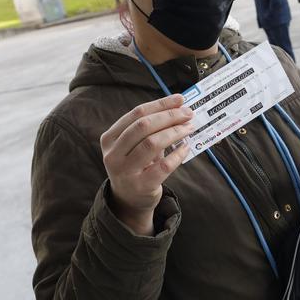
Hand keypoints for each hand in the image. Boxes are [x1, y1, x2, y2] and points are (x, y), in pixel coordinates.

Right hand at [100, 95, 193, 234]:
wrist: (129, 199)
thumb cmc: (137, 164)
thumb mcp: (135, 145)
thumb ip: (151, 127)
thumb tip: (179, 106)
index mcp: (110, 138)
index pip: (137, 114)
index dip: (161, 104)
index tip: (180, 99)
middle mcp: (113, 154)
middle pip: (144, 126)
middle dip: (170, 116)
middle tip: (188, 114)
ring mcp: (125, 171)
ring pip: (152, 143)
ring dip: (175, 132)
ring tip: (189, 128)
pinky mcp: (140, 186)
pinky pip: (163, 166)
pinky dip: (178, 154)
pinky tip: (186, 147)